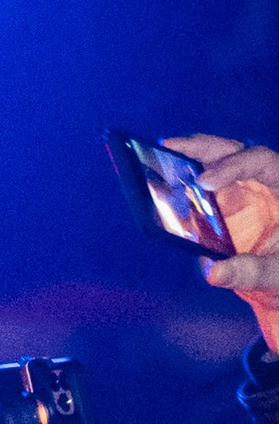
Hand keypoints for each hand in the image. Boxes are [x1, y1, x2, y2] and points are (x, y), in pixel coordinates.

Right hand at [167, 135, 278, 351]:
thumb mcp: (275, 272)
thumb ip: (250, 270)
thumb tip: (212, 272)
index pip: (260, 161)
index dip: (233, 166)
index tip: (203, 183)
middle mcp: (263, 179)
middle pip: (235, 150)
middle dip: (202, 147)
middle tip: (168, 148)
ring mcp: (244, 189)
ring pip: (220, 161)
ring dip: (191, 158)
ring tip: (160, 157)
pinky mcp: (227, 203)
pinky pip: (207, 186)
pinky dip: (185, 182)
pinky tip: (164, 183)